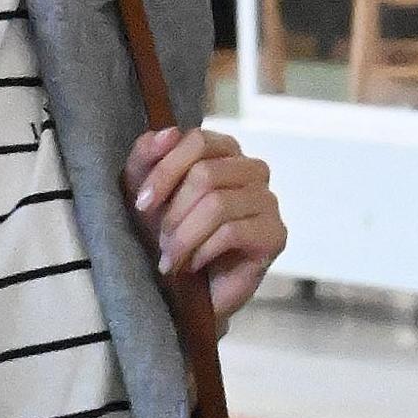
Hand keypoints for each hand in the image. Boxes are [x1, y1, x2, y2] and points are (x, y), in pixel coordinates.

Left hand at [122, 127, 285, 323]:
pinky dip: (202, 250)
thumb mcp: (143, 188)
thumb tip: (168, 132)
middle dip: (173, 211)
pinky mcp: (276, 234)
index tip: (142, 203)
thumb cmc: (165, 229)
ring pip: (218, 205)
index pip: (197, 140)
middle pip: (206, 174)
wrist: (187, 286)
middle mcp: (252, 168)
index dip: (165, 171)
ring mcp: (267, 200)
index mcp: (223, 149)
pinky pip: (233, 232)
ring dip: (184, 235)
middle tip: (158, 238)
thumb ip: (147, 154)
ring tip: (170, 256)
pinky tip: (192, 264)